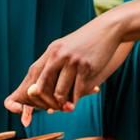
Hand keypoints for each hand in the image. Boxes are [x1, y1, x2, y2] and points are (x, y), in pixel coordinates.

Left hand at [5, 15, 132, 125]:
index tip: (34, 102)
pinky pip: (77, 91)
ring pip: (60, 93)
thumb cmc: (85, 43)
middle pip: (43, 86)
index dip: (32, 92)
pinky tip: (78, 100)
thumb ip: (54, 65)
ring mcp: (72, 61)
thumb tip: (41, 88)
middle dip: (47, 101)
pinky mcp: (86, 67)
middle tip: (53, 109)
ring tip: (67, 106)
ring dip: (63, 103)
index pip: (34, 75)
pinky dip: (76, 99)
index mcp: (51, 51)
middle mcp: (58, 56)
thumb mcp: (65, 48)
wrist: (107, 30)